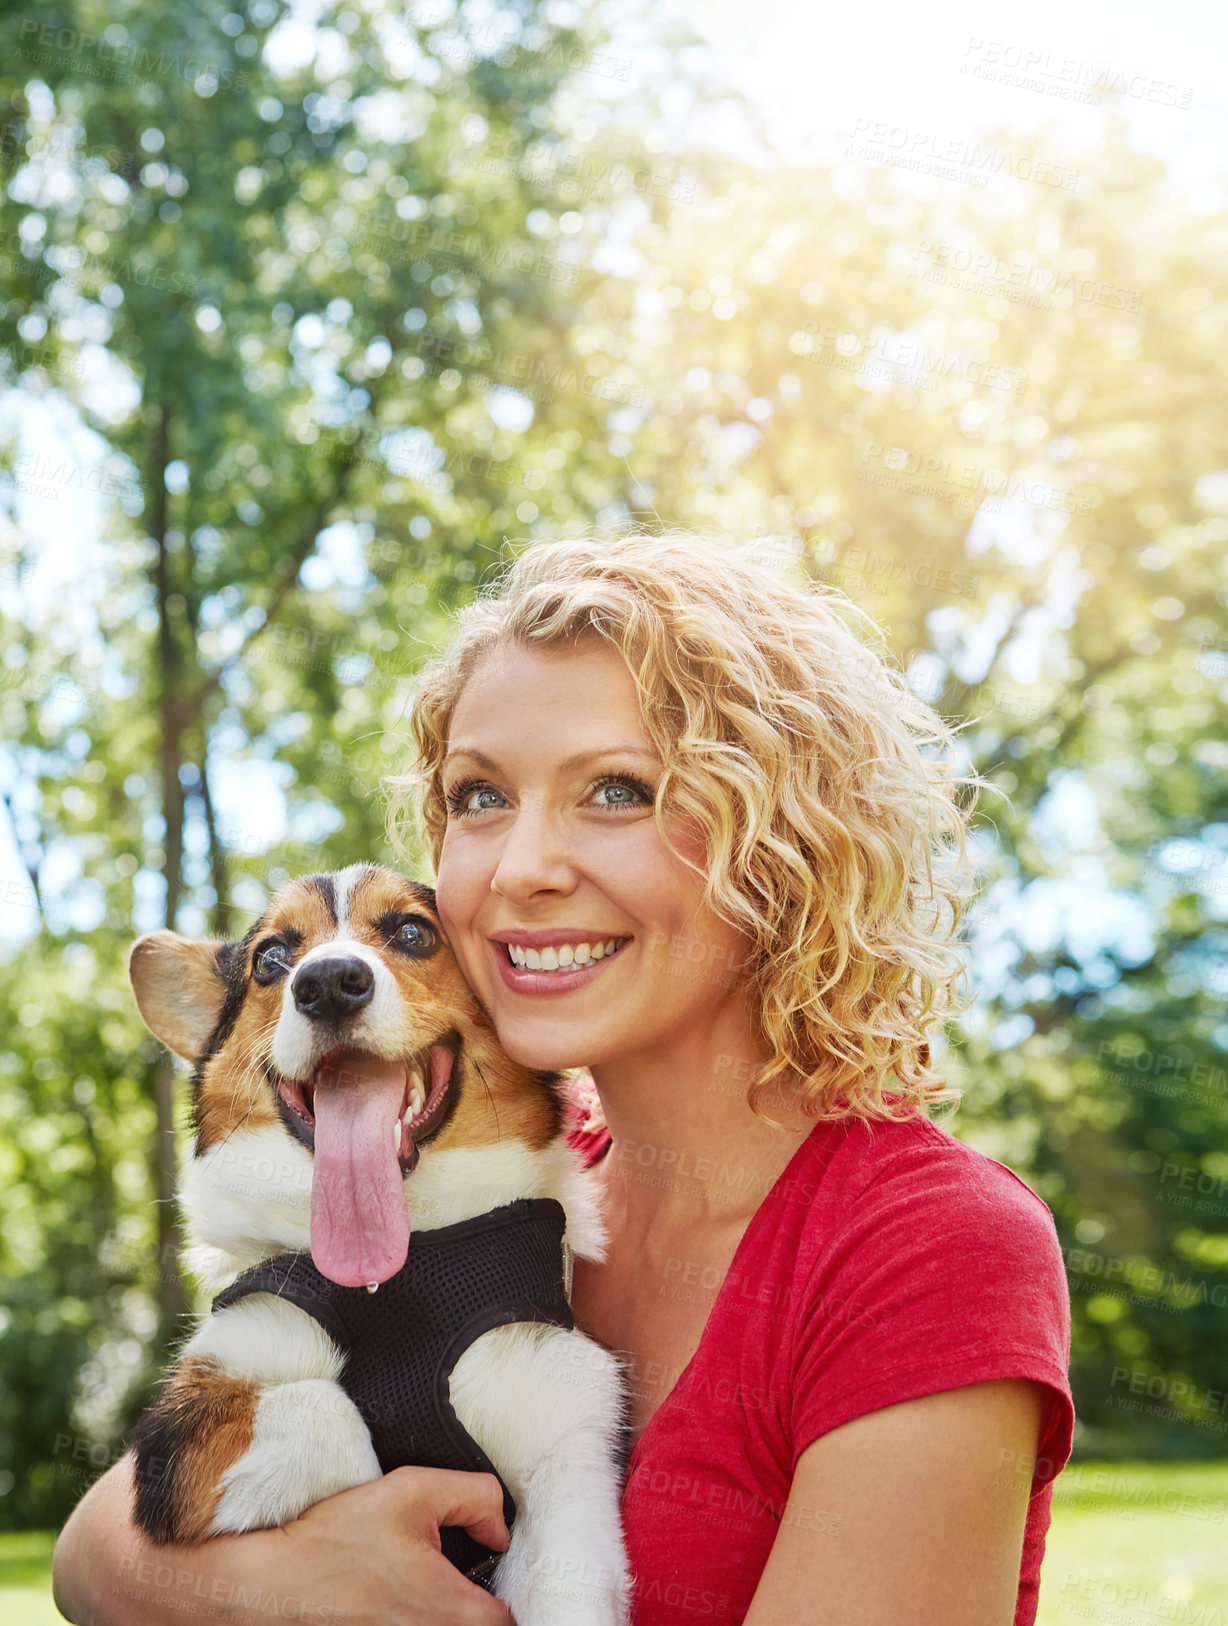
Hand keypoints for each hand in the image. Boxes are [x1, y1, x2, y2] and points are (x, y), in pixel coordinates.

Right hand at [279, 1465, 517, 1625]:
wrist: (278, 1582)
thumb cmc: (339, 1541)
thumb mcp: (415, 1490)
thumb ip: (476, 1498)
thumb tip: (499, 1528)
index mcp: (454, 1613)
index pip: (513, 1615)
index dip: (514, 1583)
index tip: (499, 1560)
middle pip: (485, 1624)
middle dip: (484, 1596)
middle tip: (470, 1565)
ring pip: (454, 1625)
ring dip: (454, 1607)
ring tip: (430, 1576)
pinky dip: (426, 1612)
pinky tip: (408, 1591)